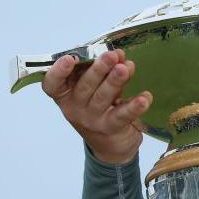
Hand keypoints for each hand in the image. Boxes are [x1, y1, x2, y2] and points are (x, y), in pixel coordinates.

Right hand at [42, 49, 151, 163]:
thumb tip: (117, 54)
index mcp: (65, 94)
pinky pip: (122, 115)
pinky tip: (145, 97)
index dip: (58, 71)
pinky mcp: (111, 128)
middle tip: (112, 55)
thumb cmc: (100, 107)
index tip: (70, 58)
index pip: (53, 84)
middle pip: (84, 86)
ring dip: (115, 81)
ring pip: (103, 97)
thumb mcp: (96, 88)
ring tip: (126, 68)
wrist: (111, 144)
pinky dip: (134, 106)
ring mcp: (92, 119)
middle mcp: (75, 107)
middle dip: (99, 69)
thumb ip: (104, 70)